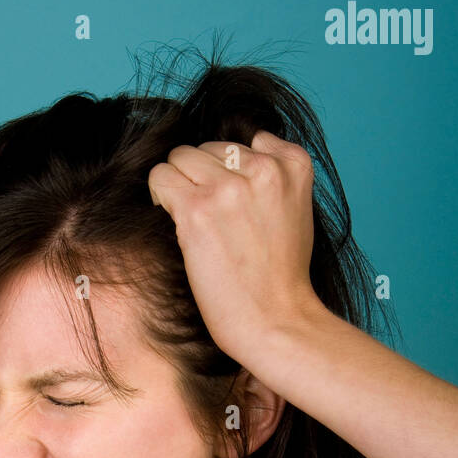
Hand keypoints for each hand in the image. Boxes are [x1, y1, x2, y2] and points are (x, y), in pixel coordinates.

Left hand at [147, 131, 322, 363]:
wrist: (276, 319)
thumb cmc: (282, 277)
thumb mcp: (299, 209)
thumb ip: (280, 170)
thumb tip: (254, 138)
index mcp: (291, 167)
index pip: (246, 140)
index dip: (230, 172)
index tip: (231, 203)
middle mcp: (261, 169)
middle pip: (207, 148)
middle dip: (201, 177)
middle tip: (208, 217)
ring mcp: (228, 188)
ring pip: (180, 157)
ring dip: (177, 184)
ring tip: (190, 218)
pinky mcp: (197, 209)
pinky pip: (160, 177)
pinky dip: (159, 195)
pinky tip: (173, 220)